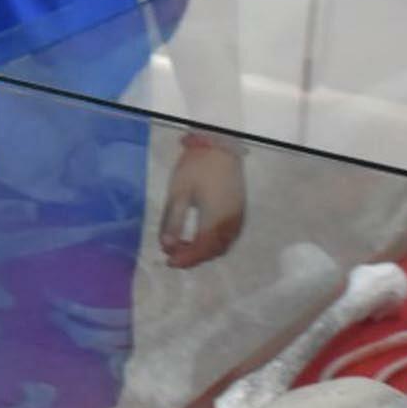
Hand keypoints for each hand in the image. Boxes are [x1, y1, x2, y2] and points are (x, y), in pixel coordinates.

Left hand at [158, 131, 246, 268]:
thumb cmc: (196, 167)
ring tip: (184, 247)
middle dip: (193, 257)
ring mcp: (238, 218)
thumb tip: (166, 247)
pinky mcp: (240, 212)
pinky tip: (201, 237)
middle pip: (212, 251)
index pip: (200, 249)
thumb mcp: (178, 194)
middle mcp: (231, 223)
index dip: (185, 259)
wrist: (220, 145)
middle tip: (173, 255)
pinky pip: (229, 237)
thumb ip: (171, 222)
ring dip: (204, 251)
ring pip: (222, 246)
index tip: (168, 262)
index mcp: (215, 219)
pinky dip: (214, 244)